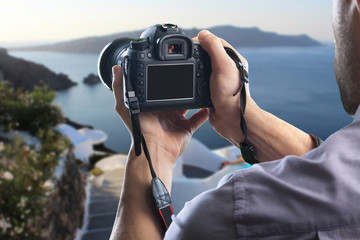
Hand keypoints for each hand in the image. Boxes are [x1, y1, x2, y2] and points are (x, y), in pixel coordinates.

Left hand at [112, 65, 207, 164]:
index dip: (162, 78)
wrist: (155, 150)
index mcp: (151, 106)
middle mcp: (164, 112)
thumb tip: (116, 69)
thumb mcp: (124, 106)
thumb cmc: (139, 131)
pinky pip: (198, 118)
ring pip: (187, 104)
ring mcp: (177, 120)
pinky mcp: (187, 127)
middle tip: (187, 72)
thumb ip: (120, 88)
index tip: (168, 68)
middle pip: (174, 95)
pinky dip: (204, 112)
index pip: (158, 88)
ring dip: (193, 96)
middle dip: (180, 86)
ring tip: (199, 83)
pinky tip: (208, 103)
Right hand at [197, 30, 253, 146]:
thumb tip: (203, 34)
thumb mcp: (222, 65)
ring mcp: (219, 81)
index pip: (217, 43)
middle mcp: (227, 69)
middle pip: (208, 55)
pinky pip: (200, 82)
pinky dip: (194, 81)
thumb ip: (213, 47)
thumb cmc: (231, 94)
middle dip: (197, 54)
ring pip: (203, 69)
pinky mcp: (212, 91)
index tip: (192, 43)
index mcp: (234, 60)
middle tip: (187, 56)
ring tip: (187, 68)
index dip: (204, 40)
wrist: (231, 119)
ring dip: (195, 68)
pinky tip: (189, 82)